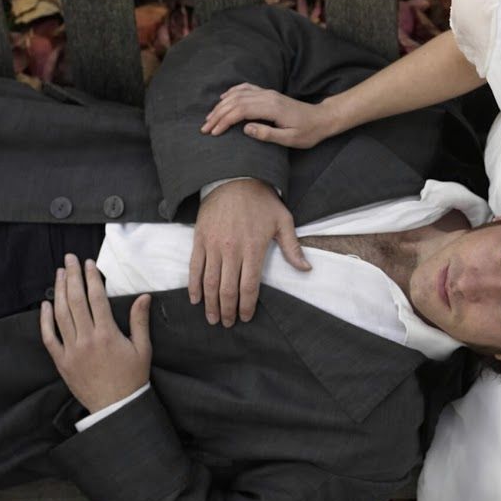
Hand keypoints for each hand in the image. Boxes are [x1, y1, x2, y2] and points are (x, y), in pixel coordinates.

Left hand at [40, 255, 151, 413]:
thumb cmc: (132, 378)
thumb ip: (140, 321)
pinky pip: (49, 337)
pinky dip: (45, 319)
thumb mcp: (143, 349)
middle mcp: (86, 339)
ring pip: (61, 314)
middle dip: (72, 276)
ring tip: (59, 274)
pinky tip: (46, 304)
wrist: (116, 406)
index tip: (89, 263)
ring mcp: (71, 350)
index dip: (92, 278)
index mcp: (107, 334)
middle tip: (69, 259)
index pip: (96, 298)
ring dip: (59, 291)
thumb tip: (143, 297)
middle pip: (75, 300)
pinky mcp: (62, 361)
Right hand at [190, 178, 310, 326]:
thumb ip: (292, 247)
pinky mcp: (199, 239)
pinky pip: (194, 267)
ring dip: (210, 304)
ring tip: (212, 318)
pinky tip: (196, 299)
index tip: (246, 317)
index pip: (248, 286)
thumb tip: (306, 269)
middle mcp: (231, 250)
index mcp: (253, 249)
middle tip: (228, 323)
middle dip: (227, 310)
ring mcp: (213, 245)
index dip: (247, 306)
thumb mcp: (283, 220)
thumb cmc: (261, 201)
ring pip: (209, 282)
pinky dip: (194, 285)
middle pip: (228, 289)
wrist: (234, 177)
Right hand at [200, 85, 341, 148]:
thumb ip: (268, 134)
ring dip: (221, 105)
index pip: (240, 111)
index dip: (224, 121)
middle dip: (218, 114)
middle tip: (205, 128)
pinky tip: (224, 98)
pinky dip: (232, 92)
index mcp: (271, 108)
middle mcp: (267, 97)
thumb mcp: (290, 139)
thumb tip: (246, 129)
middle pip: (235, 102)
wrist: (322, 119)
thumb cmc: (308, 132)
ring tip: (210, 118)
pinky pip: (246, 88)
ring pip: (238, 95)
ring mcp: (267, 93)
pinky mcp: (269, 94)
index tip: (214, 133)